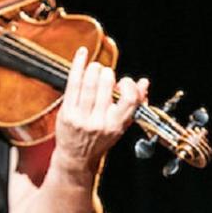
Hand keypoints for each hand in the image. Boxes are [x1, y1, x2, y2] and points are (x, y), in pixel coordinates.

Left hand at [53, 47, 149, 174]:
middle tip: (106, 74)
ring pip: (89, 83)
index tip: (124, 81)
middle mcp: (99, 122)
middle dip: (107, 74)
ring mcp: (81, 118)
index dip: (128, 84)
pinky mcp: (67, 112)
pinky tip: (82, 54)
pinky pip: (73, 83)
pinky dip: (78, 65)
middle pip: (106, 86)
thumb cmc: (100, 140)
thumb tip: (145, 83)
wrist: (76, 158)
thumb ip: (134, 104)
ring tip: (95, 67)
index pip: (129, 99)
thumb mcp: (121, 125)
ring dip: (94, 68)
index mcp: (116, 125)